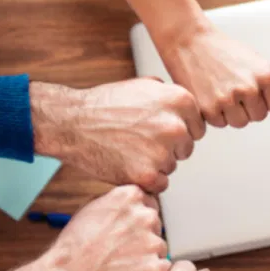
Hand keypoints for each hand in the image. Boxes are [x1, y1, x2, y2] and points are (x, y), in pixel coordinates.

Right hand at [30, 79, 205, 192]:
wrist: (72, 122)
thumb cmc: (105, 105)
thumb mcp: (144, 86)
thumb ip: (170, 96)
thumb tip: (187, 108)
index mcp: (180, 100)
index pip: (196, 127)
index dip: (178, 131)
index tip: (157, 130)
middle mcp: (176, 126)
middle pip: (186, 149)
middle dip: (168, 148)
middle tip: (139, 140)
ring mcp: (163, 151)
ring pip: (172, 167)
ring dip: (155, 164)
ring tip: (129, 149)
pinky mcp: (148, 175)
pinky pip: (160, 185)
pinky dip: (145, 180)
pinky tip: (127, 164)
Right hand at [34, 186, 169, 270]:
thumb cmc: (73, 250)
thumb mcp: (92, 210)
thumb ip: (118, 205)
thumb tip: (134, 204)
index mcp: (130, 196)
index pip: (148, 204)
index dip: (136, 222)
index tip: (123, 234)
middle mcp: (145, 215)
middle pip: (156, 226)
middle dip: (143, 239)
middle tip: (119, 254)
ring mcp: (153, 242)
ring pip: (159, 249)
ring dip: (146, 258)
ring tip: (119, 268)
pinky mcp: (156, 268)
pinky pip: (162, 270)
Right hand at [158, 25, 269, 127]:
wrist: (189, 41)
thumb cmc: (222, 50)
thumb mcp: (255, 61)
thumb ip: (269, 83)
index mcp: (267, 76)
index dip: (263, 100)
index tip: (252, 90)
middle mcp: (250, 89)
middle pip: (258, 116)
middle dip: (248, 108)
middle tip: (233, 90)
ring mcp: (229, 100)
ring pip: (239, 122)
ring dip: (231, 113)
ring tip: (221, 91)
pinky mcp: (209, 109)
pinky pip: (219, 123)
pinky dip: (214, 113)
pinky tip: (209, 94)